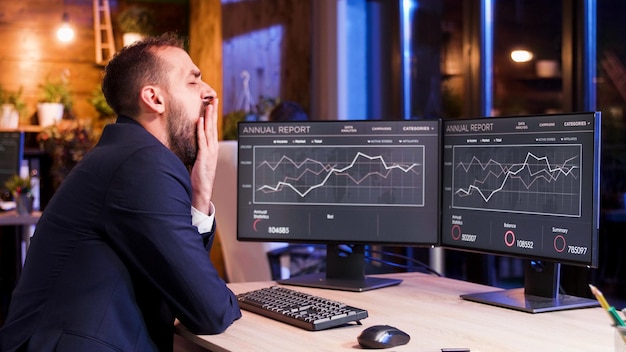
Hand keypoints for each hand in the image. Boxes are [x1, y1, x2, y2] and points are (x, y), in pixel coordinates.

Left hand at [190, 98, 218, 214]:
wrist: (202, 190)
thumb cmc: (198, 178)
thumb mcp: (198, 162)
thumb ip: (196, 152)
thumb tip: (189, 145)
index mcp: (212, 149)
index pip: (212, 129)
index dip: (212, 117)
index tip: (211, 106)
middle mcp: (212, 148)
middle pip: (213, 126)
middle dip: (213, 113)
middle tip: (213, 100)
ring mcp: (209, 152)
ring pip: (209, 130)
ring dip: (208, 117)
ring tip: (208, 106)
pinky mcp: (204, 156)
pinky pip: (202, 140)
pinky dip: (201, 129)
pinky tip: (199, 121)